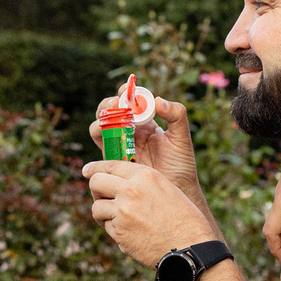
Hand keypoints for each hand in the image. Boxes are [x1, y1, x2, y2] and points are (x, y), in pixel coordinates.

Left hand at [83, 159, 220, 268]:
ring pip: (97, 207)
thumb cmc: (184, 220)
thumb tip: (118, 184)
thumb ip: (142, 184)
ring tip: (120, 220)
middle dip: (96, 190)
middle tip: (103, 199)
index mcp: (145, 176)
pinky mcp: (120, 232)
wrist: (190, 248)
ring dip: (104, 214)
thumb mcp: (166, 190)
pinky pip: (107, 227)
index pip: (110, 164)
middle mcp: (131, 190)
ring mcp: (123, 211)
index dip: (96, 168)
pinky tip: (131, 233)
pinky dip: (115, 230)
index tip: (88, 171)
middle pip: (96, 182)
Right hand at [90, 95, 204, 197]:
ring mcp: (120, 144)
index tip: (127, 90)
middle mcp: (130, 131)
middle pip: (111, 110)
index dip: (126, 92)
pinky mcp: (113, 158)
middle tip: (117, 104)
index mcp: (146, 122)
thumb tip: (158, 100)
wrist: (174, 190)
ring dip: (102, 117)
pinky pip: (100, 143)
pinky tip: (106, 132)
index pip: (131, 101)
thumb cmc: (181, 165)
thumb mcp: (181, 137)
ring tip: (111, 118)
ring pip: (102, 124)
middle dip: (110, 103)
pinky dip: (98, 133)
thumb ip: (176, 115)